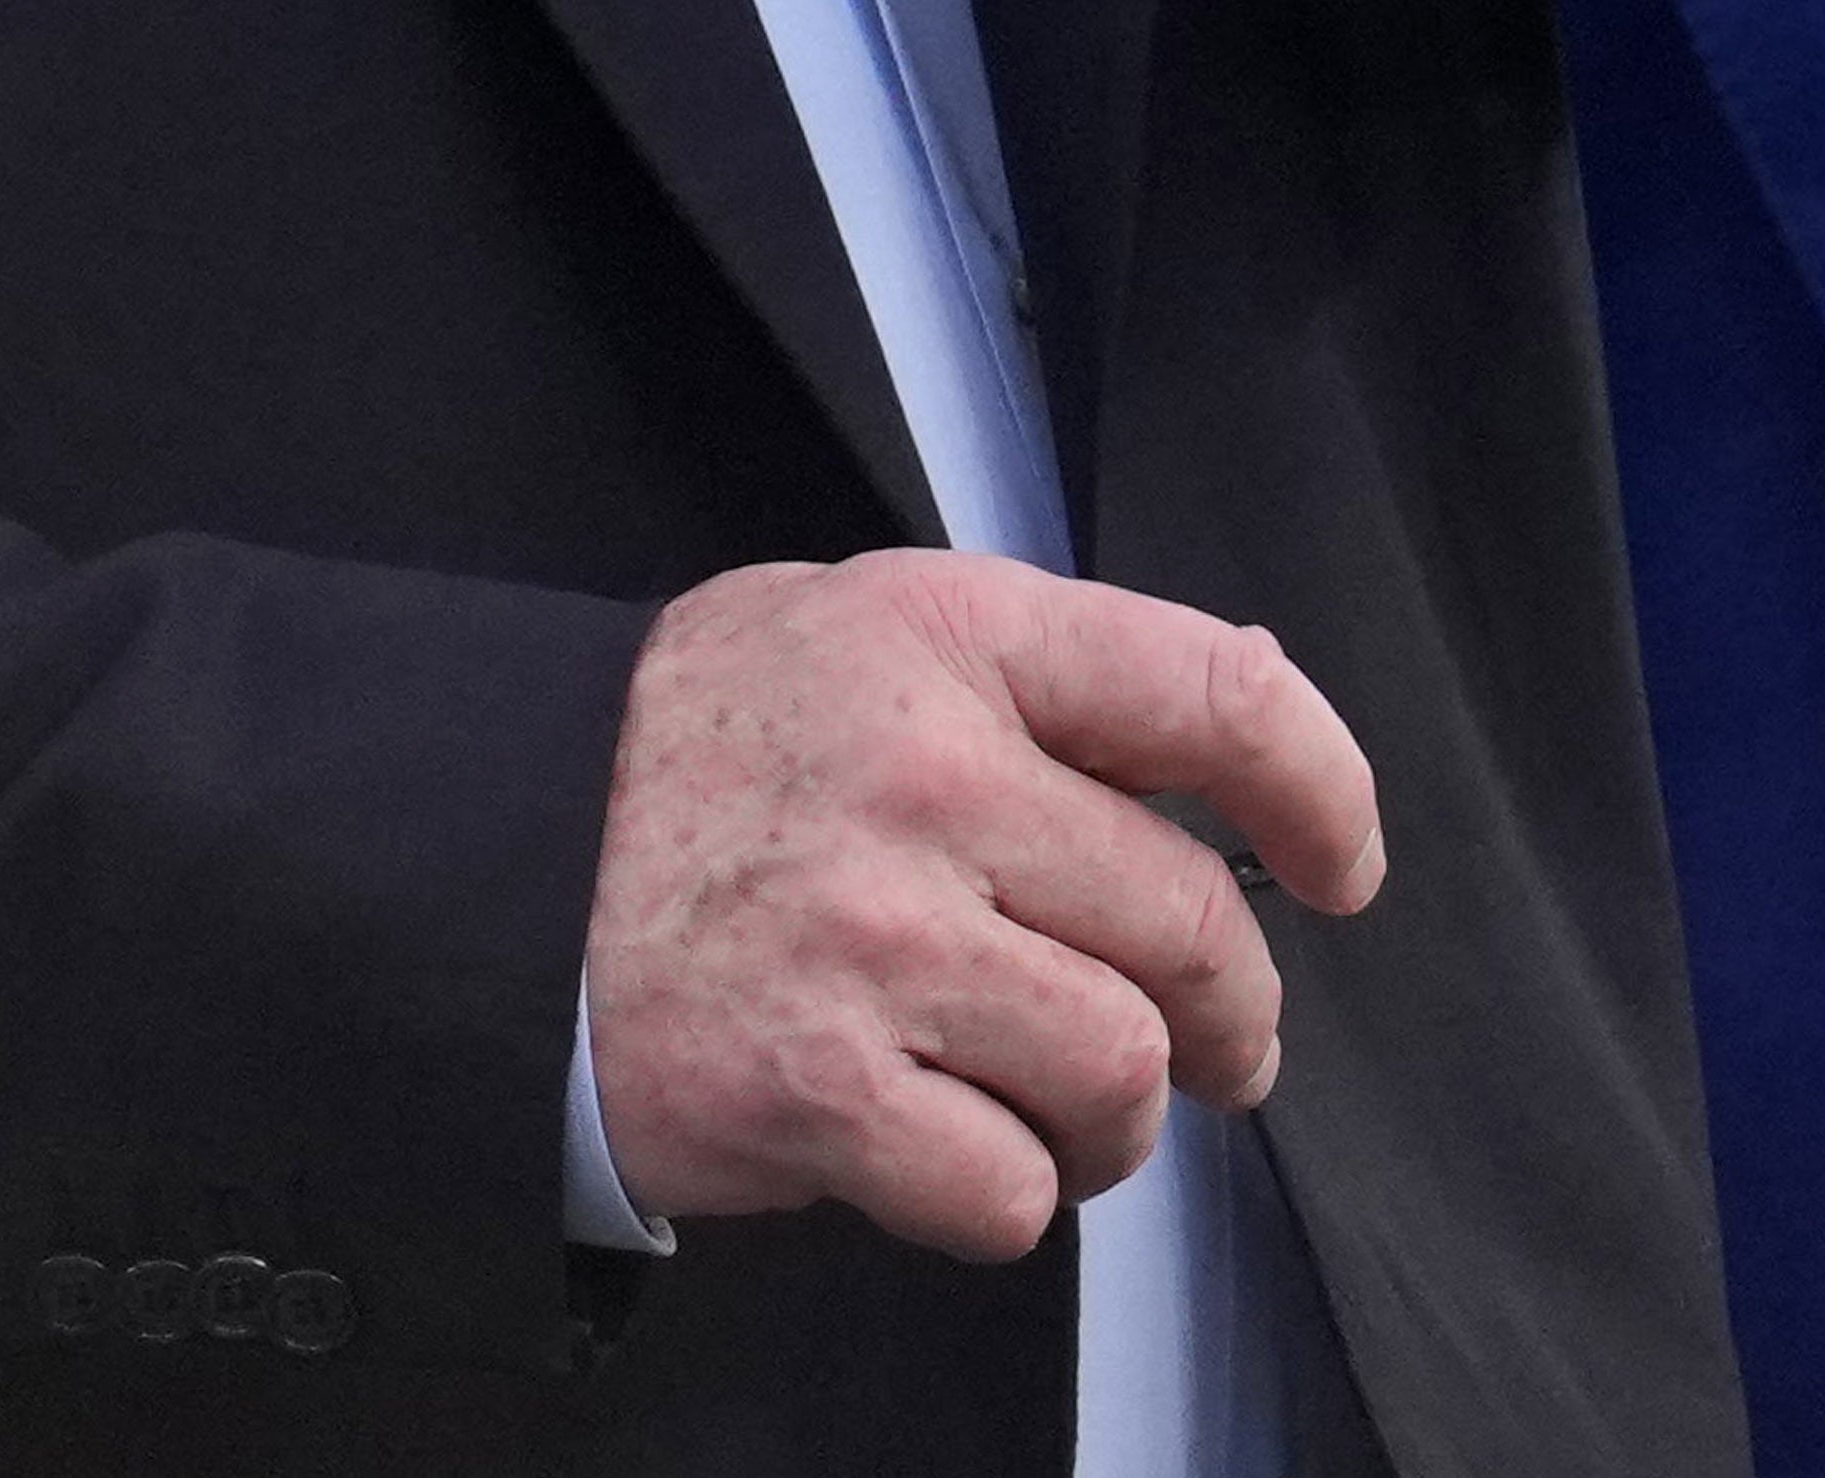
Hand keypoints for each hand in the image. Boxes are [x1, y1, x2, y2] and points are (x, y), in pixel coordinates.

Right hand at [581, 554, 1390, 1264]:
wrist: (481, 862)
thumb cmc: (693, 754)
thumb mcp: (862, 630)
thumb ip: (1042, 670)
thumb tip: (1250, 700)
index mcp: (955, 637)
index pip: (1219, 698)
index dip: (1323, 793)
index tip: (1342, 869)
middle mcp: (925, 778)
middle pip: (1192, 923)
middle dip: (1228, 1014)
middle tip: (1210, 1048)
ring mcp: (869, 939)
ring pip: (1117, 1070)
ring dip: (1118, 1120)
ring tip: (1067, 1110)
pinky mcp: (810, 1088)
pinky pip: (1006, 1190)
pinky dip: (1007, 1195)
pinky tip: (952, 1151)